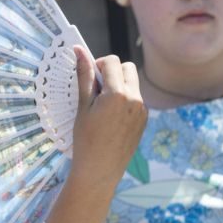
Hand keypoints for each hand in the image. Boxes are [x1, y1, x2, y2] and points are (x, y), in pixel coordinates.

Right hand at [69, 47, 146, 184]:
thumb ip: (84, 76)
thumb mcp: (82, 106)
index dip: (99, 64)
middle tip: (97, 88)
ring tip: (102, 106)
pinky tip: (110, 119)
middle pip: (128, 68)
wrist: (99, 171)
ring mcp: (142, 110)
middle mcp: (135, 99)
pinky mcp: (144, 120)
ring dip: (119, 86)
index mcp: (118, 93)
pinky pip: (136, 100)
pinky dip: (124, 100)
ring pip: (133, 84)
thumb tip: (78, 51)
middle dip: (113, 71)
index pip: (112, 61)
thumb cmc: (85, 140)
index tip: (89, 76)